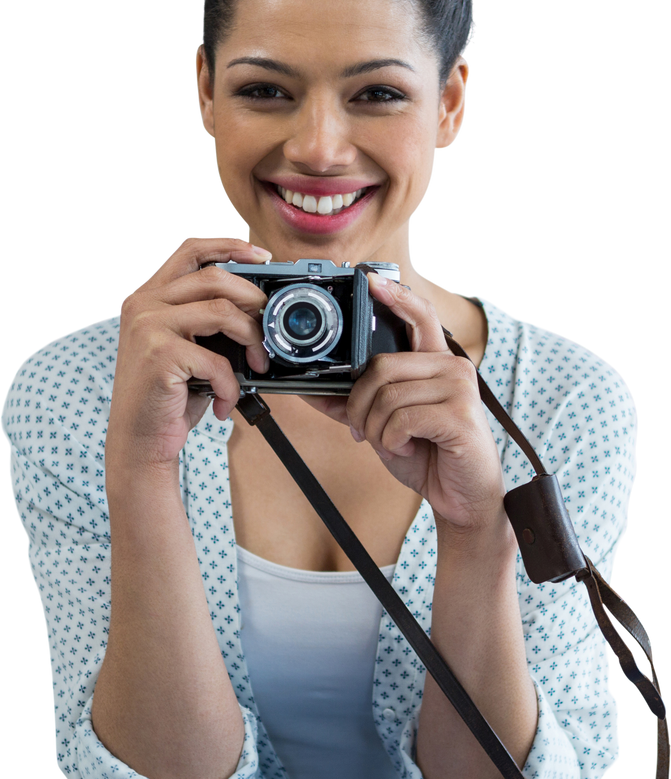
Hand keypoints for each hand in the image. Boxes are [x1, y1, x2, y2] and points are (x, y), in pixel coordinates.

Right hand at [107, 235, 271, 468]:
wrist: (139, 440)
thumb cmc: (168, 396)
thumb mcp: (186, 347)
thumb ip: (207, 319)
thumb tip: (258, 306)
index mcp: (148, 296)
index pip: (190, 250)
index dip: (229, 245)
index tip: (262, 256)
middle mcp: (143, 304)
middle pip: (215, 277)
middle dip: (254, 299)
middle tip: (270, 327)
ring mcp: (148, 326)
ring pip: (222, 312)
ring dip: (252, 340)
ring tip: (257, 365)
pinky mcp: (160, 354)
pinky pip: (218, 360)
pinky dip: (232, 385)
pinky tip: (225, 402)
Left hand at [303, 273, 505, 534]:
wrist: (463, 498)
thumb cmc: (429, 456)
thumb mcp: (384, 427)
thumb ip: (355, 405)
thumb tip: (313, 392)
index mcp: (436, 363)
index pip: (418, 315)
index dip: (395, 296)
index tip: (371, 280)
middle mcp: (451, 368)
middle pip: (381, 365)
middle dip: (360, 404)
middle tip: (364, 429)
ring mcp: (459, 389)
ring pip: (387, 395)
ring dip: (375, 429)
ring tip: (392, 443)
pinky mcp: (461, 416)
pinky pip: (401, 419)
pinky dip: (392, 441)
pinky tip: (408, 449)